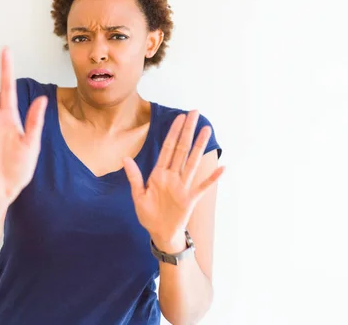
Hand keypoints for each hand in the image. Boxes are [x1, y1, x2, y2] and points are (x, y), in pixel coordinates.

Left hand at [123, 111, 224, 245]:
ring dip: (199, 146)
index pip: (167, 148)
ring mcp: (183, 187)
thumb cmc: (149, 214)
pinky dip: (212, 178)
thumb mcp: (138, 195)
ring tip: (206, 130)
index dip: (173, 132)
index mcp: (159, 174)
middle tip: (194, 113)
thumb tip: (125, 158)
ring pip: (192, 162)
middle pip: (181, 149)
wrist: (159, 233)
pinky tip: (222, 168)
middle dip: (187, 131)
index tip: (179, 118)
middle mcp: (173, 177)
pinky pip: (202, 187)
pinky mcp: (190, 199)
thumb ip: (134, 177)